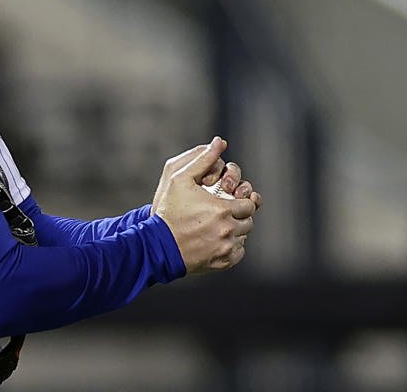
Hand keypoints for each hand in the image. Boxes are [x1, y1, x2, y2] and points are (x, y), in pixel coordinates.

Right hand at [151, 137, 257, 273]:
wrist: (157, 244)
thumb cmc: (168, 210)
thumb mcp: (179, 179)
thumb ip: (202, 159)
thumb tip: (220, 142)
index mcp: (222, 210)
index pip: (249, 204)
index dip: (239, 201)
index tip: (228, 202)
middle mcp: (228, 230)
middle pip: (248, 222)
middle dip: (238, 216)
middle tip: (221, 214)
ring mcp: (226, 249)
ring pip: (243, 237)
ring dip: (235, 231)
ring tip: (216, 227)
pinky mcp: (223, 262)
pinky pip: (238, 253)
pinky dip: (231, 248)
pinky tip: (215, 241)